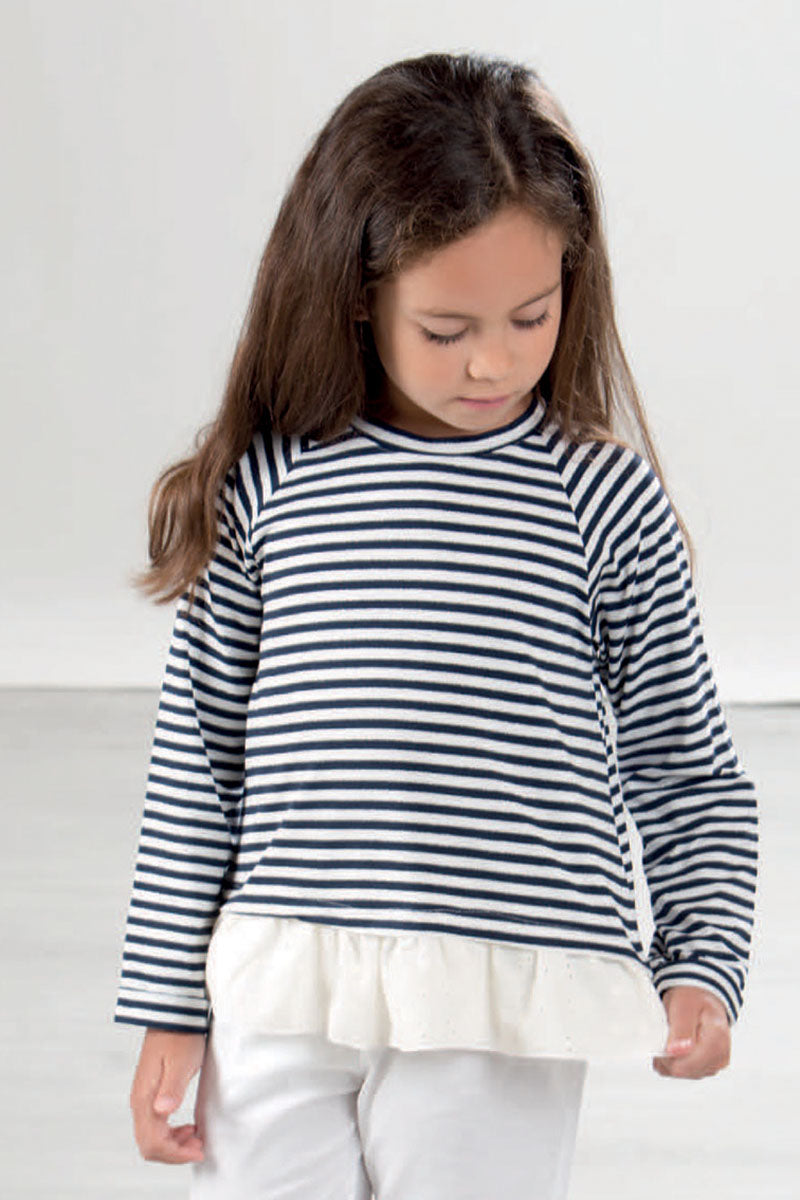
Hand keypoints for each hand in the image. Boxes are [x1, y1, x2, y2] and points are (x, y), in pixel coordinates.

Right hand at [130, 1027, 206, 1162]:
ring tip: (196, 1138)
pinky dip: (171, 1134)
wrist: (173, 1014)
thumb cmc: (180, 1035)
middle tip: (200, 1147)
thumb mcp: (181, 1061)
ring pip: (152, 1137)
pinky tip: (188, 1127)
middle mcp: (139, 1101)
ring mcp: (144, 1098)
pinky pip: (156, 1126)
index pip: (153, 1143)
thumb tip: (162, 1111)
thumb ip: (172, 1088)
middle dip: (175, 1153)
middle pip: (150, 1145)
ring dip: (173, 1145)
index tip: (199, 1150)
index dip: (176, 1154)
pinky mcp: (151, 1094)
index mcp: (144, 1098)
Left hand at [652, 985, 730, 1079]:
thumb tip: (676, 1052)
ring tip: (672, 1036)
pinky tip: (674, 1046)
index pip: (685, 1066)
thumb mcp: (683, 1007)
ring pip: (681, 1074)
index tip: (662, 1037)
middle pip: (682, 1071)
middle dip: (667, 1056)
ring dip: (670, 1058)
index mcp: (717, 1040)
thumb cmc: (692, 999)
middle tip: (665, 1034)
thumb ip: (681, 1030)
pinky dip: (673, 1061)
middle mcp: (721, 1057)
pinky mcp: (708, 1068)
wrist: (701, 997)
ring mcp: (715, 1065)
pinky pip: (683, 1073)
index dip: (666, 1055)